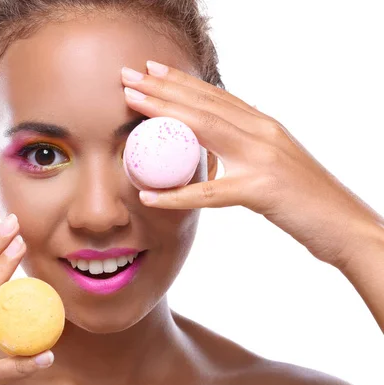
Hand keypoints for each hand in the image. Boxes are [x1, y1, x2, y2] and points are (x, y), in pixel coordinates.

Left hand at [121, 61, 381, 268]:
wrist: (345, 226)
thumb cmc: (305, 200)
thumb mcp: (274, 164)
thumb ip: (245, 152)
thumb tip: (213, 151)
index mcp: (264, 126)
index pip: (216, 96)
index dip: (182, 81)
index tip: (152, 70)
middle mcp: (263, 132)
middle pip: (204, 103)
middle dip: (163, 86)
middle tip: (128, 75)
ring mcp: (263, 158)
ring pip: (205, 129)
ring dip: (164, 113)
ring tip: (130, 103)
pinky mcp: (262, 190)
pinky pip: (211, 192)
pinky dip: (178, 194)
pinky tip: (149, 196)